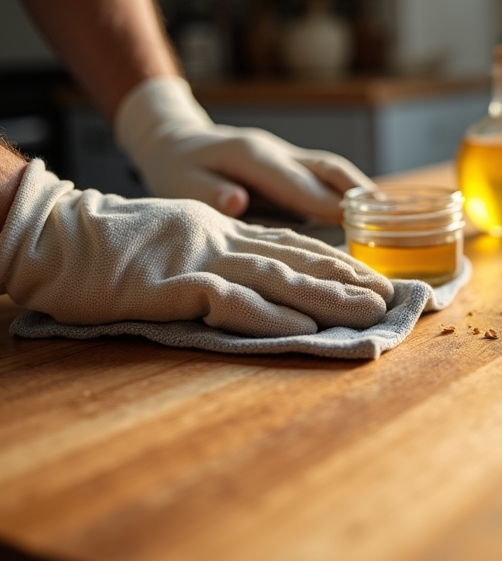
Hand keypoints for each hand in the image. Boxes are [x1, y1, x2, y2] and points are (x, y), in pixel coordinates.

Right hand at [0, 160, 393, 337]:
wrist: (54, 234)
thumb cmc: (108, 244)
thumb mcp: (174, 236)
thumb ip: (214, 252)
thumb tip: (253, 277)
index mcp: (221, 229)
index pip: (291, 245)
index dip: (335, 262)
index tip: (370, 276)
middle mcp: (221, 239)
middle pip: (297, 259)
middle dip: (347, 279)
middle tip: (389, 297)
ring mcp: (200, 259)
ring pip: (278, 278)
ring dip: (328, 297)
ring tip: (368, 312)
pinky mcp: (175, 284)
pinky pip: (231, 303)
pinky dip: (271, 317)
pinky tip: (305, 330)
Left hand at [114, 76, 373, 220]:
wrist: (175, 143)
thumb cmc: (177, 172)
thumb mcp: (178, 185)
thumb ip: (208, 194)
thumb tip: (237, 201)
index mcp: (252, 156)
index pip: (297, 183)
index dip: (326, 204)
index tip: (355, 226)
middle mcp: (277, 151)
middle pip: (328, 168)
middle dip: (358, 194)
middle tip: (389, 222)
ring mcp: (288, 155)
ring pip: (333, 169)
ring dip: (362, 191)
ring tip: (391, 219)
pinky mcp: (292, 165)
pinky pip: (327, 176)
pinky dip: (350, 193)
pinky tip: (369, 215)